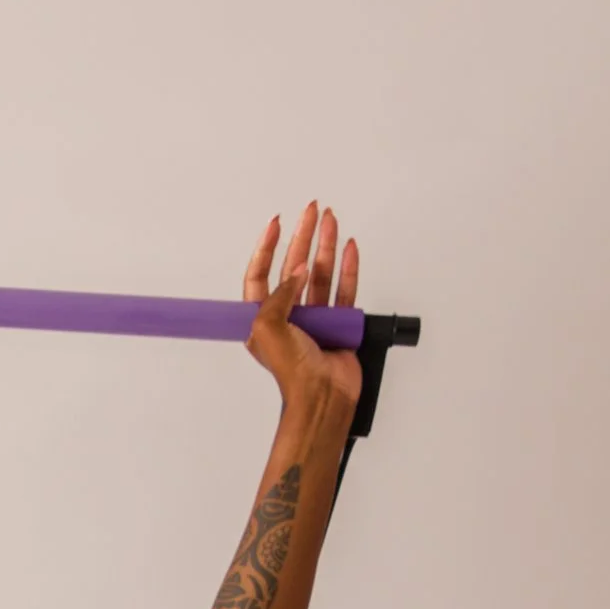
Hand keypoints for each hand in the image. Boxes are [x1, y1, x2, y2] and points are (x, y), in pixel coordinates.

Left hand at [243, 202, 361, 419]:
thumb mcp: (268, 329)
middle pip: (293, 268)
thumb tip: (296, 271)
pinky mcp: (338, 325)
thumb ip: (279, 295)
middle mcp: (287, 318)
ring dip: (326, 246)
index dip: (266, 249)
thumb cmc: (293, 373)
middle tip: (310, 212)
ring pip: (320, 275)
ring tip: (330, 220)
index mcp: (262, 321)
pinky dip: (348, 269)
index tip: (276, 224)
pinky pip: (344, 291)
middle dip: (301, 238)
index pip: (260, 276)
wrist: (323, 396)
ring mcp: (314, 320)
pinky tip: (349, 249)